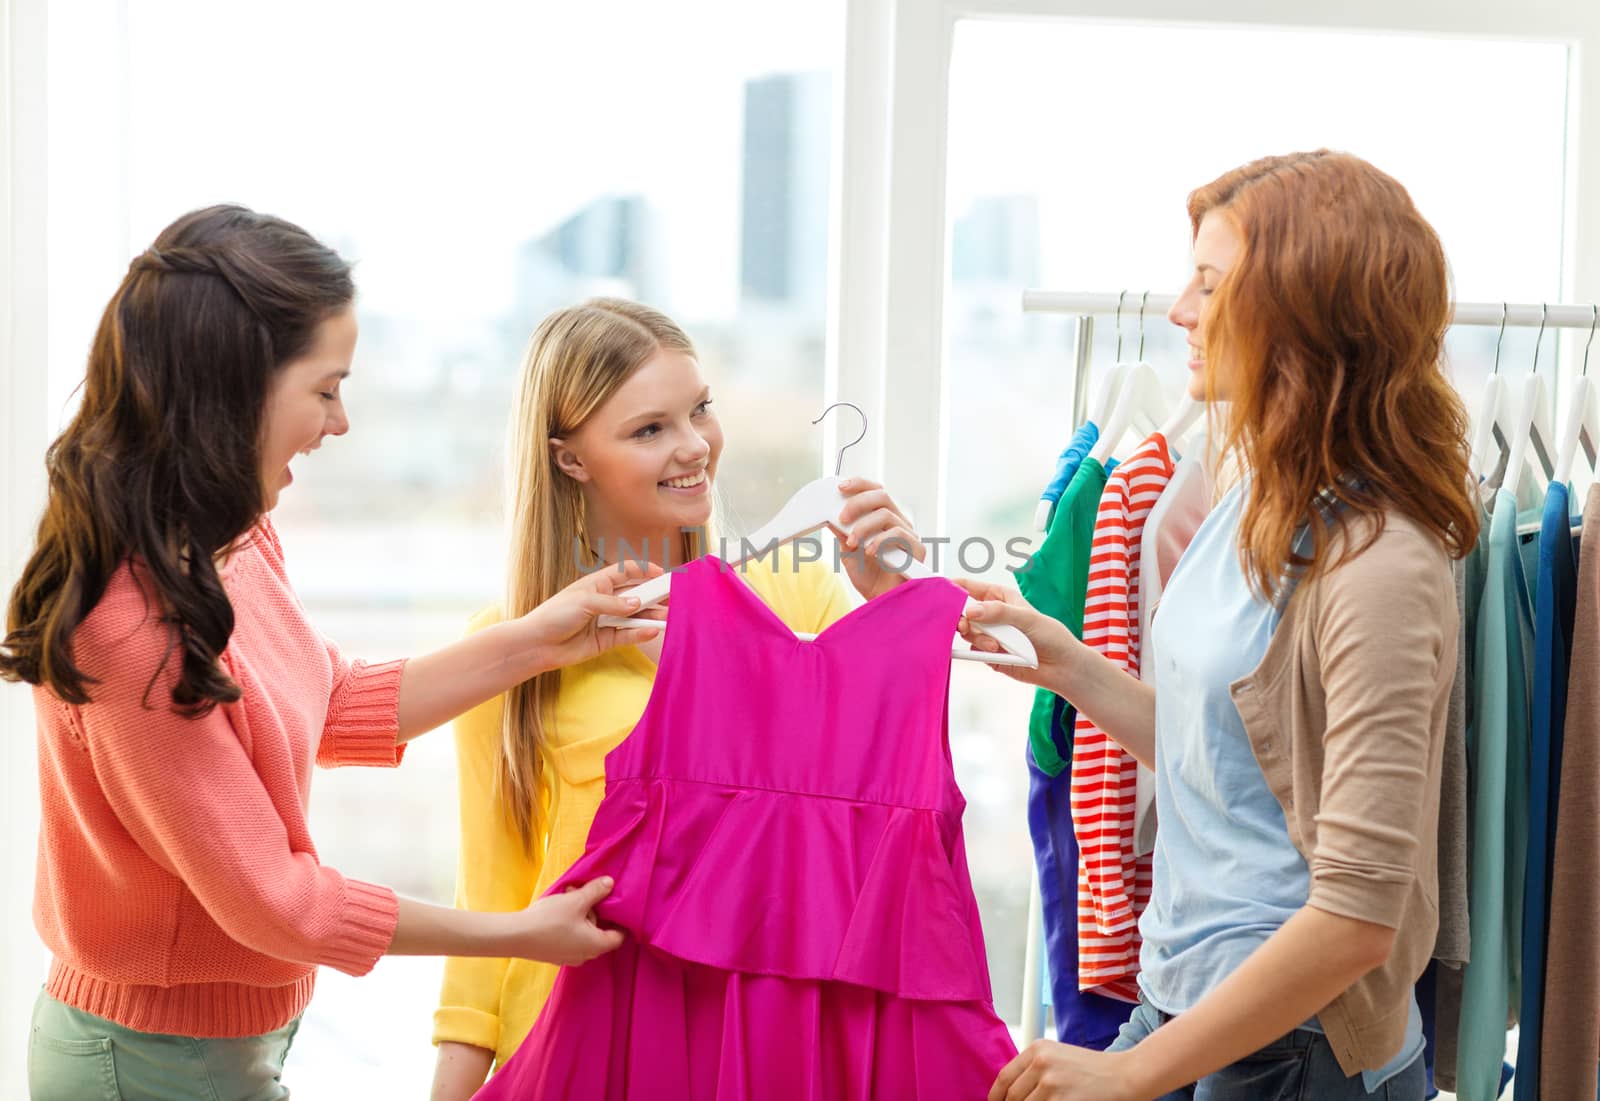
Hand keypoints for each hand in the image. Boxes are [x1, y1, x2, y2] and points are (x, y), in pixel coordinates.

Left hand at [511, 560, 664, 673]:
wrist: (538, 645)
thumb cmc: (555, 615)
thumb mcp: (585, 602)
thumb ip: (614, 604)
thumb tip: (638, 603)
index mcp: (597, 584)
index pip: (626, 572)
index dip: (644, 570)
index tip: (662, 575)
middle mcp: (604, 601)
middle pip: (635, 595)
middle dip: (653, 596)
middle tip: (673, 598)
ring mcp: (606, 621)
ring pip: (634, 616)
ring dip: (650, 616)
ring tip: (667, 617)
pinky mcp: (606, 640)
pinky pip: (627, 635)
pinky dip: (640, 633)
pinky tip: (652, 630)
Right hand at [513, 877, 624, 964]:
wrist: (514, 937)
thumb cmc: (550, 920)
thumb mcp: (576, 900)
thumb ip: (596, 891)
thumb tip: (610, 883)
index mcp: (596, 945)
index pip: (619, 936)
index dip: (620, 920)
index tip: (613, 904)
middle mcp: (585, 955)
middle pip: (599, 931)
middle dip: (592, 909)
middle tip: (580, 893)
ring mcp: (568, 957)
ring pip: (583, 932)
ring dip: (578, 913)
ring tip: (565, 896)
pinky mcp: (554, 954)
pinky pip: (570, 937)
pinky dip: (568, 923)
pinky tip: (555, 910)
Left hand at [835, 477, 925, 599]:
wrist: (882, 601)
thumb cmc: (868, 576)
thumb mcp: (848, 551)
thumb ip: (842, 531)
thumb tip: (829, 512)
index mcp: (882, 518)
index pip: (875, 491)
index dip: (859, 484)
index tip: (841, 487)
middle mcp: (897, 522)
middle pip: (882, 496)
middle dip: (858, 502)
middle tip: (842, 517)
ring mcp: (908, 534)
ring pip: (887, 514)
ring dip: (864, 526)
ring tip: (852, 542)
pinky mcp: (916, 549)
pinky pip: (899, 535)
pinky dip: (880, 540)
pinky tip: (869, 552)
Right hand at [953, 577, 1081, 692]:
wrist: (1061, 668)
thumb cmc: (1051, 636)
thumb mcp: (1027, 618)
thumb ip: (998, 612)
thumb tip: (971, 611)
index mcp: (999, 597)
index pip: (969, 587)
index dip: (953, 588)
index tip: (940, 593)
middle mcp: (991, 615)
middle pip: (961, 612)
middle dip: (961, 619)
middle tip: (964, 626)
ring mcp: (988, 635)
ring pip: (967, 633)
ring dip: (978, 639)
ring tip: (996, 645)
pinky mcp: (988, 654)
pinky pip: (973, 651)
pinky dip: (981, 652)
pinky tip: (997, 654)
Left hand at [990, 1040, 1143, 1100]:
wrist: (1124, 1075)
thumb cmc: (1092, 1069)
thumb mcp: (1058, 1057)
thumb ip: (1033, 1069)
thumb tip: (1009, 1093)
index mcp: (1037, 1049)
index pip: (1004, 1078)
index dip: (996, 1097)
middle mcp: (1041, 1062)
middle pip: (1012, 1097)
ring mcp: (1051, 1083)